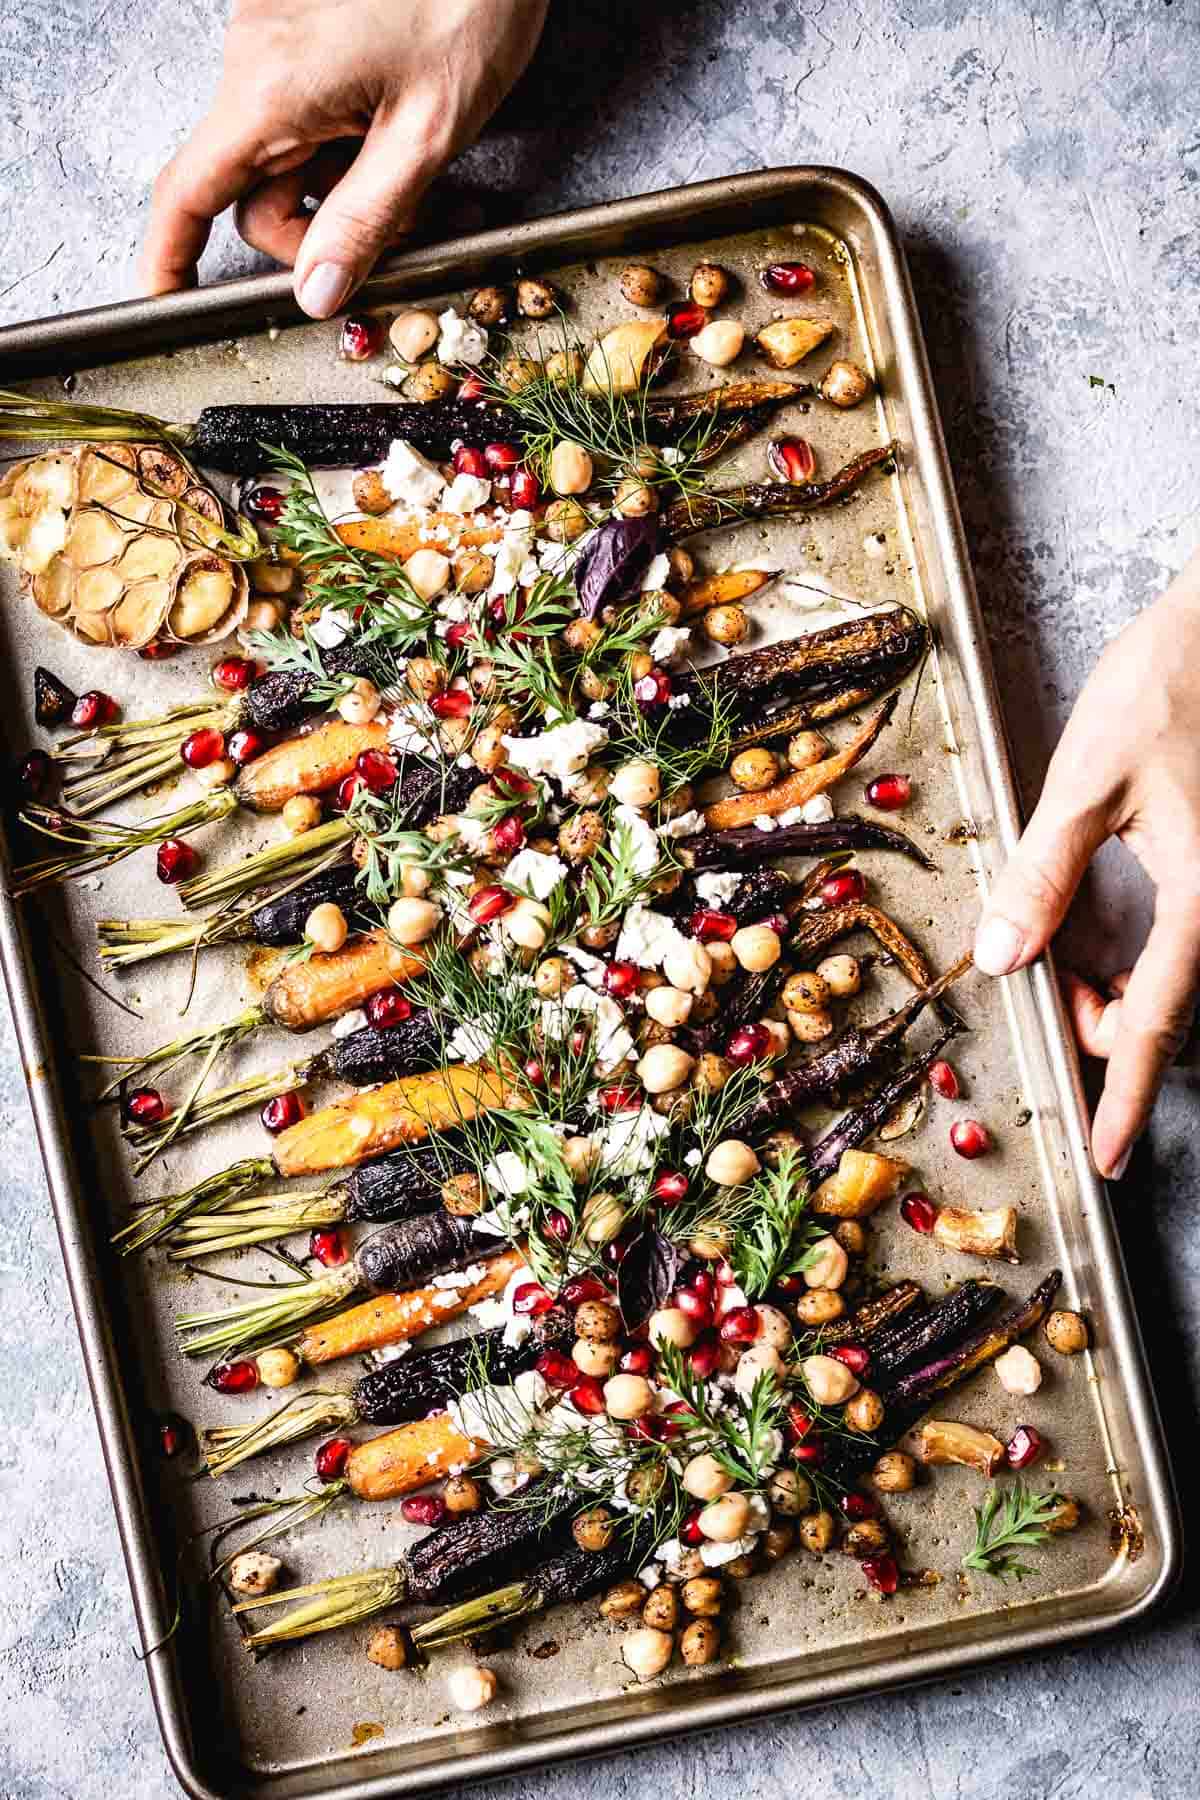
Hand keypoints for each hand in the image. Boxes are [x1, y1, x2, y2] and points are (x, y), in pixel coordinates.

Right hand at [139, 0, 547, 316]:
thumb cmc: (470, 1)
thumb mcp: (428, 134)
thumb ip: (366, 220)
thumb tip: (316, 292)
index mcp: (270, 88)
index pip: (190, 192)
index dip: (171, 258)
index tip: (165, 303)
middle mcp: (256, 58)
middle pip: (255, 191)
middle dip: (319, 233)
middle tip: (405, 235)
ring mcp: (276, 39)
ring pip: (289, 159)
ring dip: (346, 189)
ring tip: (426, 179)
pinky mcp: (302, 28)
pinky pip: (308, 115)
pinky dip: (352, 147)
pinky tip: (405, 133)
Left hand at [973, 548, 1199, 1178]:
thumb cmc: (1167, 689)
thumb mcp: (1087, 782)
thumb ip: (1044, 875)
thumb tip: (1001, 957)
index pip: (1158, 1023)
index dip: (1127, 1095)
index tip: (1109, 1155)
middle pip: (1170, 1006)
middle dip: (1110, 1032)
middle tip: (1057, 1020)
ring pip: (1178, 975)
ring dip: (1124, 994)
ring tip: (1072, 986)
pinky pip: (1185, 939)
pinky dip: (1140, 956)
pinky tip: (1097, 939)